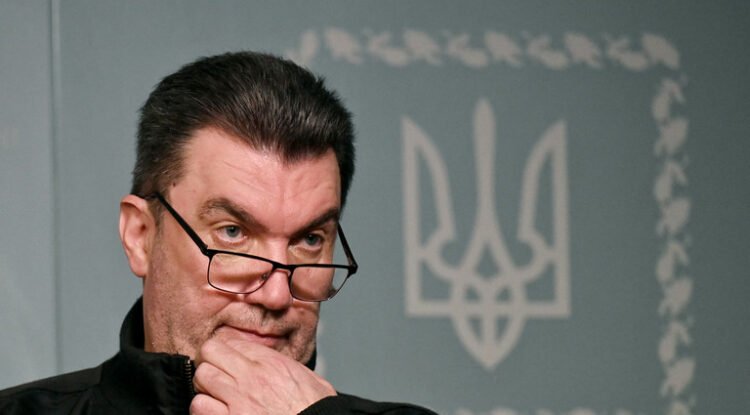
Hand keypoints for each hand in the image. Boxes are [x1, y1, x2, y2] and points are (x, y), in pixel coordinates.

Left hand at [190, 337, 335, 414]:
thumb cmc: (315, 410)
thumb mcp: (310, 379)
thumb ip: (288, 368)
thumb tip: (280, 367)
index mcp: (271, 363)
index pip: (230, 341)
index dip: (226, 350)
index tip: (227, 359)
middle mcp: (250, 377)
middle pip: (209, 354)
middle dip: (211, 364)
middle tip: (218, 376)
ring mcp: (237, 400)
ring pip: (201, 379)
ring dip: (206, 388)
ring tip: (215, 397)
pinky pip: (200, 407)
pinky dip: (204, 410)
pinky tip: (216, 412)